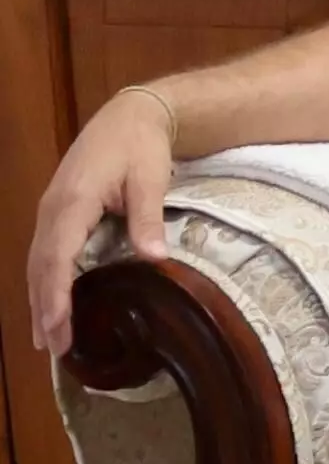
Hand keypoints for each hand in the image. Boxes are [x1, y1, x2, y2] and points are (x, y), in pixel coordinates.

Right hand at [26, 88, 178, 355]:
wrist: (130, 115)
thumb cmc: (141, 146)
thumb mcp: (150, 179)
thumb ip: (147, 218)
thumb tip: (155, 258)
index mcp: (73, 203)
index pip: (58, 257)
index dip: (56, 294)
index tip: (57, 326)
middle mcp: (53, 210)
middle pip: (41, 267)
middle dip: (44, 308)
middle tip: (53, 348)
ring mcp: (51, 211)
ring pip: (38, 264)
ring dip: (40, 300)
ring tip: (46, 339)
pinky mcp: (57, 213)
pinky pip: (45, 254)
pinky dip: (45, 283)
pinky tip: (50, 304)